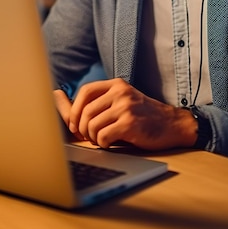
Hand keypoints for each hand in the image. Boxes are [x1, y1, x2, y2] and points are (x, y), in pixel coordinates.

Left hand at [58, 78, 197, 150]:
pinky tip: (111, 143)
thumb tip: (56, 95)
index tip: (77, 124)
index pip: (85, 91)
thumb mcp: (120, 102)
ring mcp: (126, 107)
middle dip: (83, 129)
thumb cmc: (141, 116)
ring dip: (93, 138)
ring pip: (93, 125)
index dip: (75, 110)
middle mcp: (121, 92)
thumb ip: (94, 102)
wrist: (171, 124)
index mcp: (116, 84)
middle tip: (89, 137)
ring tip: (102, 140)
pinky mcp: (131, 123)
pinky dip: (103, 144)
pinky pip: (104, 136)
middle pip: (86, 111)